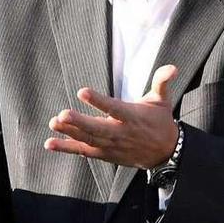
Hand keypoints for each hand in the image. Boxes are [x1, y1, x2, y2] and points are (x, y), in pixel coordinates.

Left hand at [45, 65, 178, 168]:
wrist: (165, 152)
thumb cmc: (161, 121)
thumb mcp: (163, 100)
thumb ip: (163, 81)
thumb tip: (172, 68)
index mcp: (133, 117)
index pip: (114, 108)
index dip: (98, 101)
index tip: (82, 91)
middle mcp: (121, 133)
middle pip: (97, 128)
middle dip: (78, 122)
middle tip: (61, 115)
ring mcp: (112, 145)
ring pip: (88, 140)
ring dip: (69, 133)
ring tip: (53, 124)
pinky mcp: (106, 154)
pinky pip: (85, 151)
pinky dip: (68, 148)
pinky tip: (51, 143)